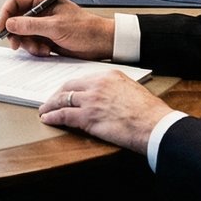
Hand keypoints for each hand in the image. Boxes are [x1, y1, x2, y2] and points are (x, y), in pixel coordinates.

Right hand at [0, 0, 113, 58]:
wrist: (101, 43)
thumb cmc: (86, 29)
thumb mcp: (55, 27)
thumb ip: (30, 25)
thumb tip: (10, 24)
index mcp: (42, 0)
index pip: (14, 2)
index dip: (5, 15)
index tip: (2, 28)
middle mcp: (41, 11)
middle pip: (16, 20)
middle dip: (17, 34)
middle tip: (18, 44)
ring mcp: (43, 25)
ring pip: (22, 34)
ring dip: (28, 44)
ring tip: (40, 48)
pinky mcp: (46, 37)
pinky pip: (31, 43)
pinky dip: (36, 49)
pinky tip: (46, 50)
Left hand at [37, 72, 174, 153]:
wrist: (155, 125)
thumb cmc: (150, 113)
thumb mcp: (133, 90)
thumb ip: (116, 90)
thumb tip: (109, 98)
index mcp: (109, 76)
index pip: (82, 79)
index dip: (70, 87)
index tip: (65, 92)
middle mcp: (97, 85)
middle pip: (68, 87)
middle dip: (56, 95)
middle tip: (50, 101)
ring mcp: (91, 100)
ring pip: (62, 100)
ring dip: (50, 106)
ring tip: (44, 110)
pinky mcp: (88, 117)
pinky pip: (63, 115)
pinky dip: (53, 117)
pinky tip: (48, 119)